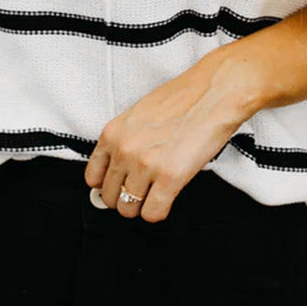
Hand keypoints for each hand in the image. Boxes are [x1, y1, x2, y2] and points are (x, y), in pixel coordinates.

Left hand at [83, 57, 243, 222]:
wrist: (213, 92)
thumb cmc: (182, 99)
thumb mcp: (138, 115)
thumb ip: (124, 140)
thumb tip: (119, 167)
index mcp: (112, 133)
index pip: (93, 177)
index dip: (107, 186)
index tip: (118, 187)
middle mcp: (124, 150)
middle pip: (109, 197)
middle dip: (124, 199)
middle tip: (140, 193)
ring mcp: (145, 165)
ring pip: (128, 209)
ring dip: (141, 206)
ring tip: (154, 196)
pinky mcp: (170, 177)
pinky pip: (153, 212)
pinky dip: (158, 211)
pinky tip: (166, 199)